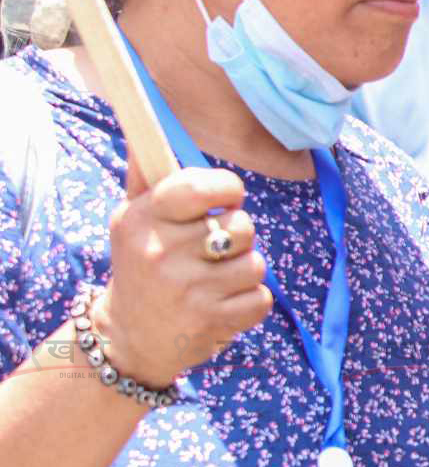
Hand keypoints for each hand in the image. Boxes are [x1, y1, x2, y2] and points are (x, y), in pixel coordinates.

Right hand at [92, 158, 271, 387]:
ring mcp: (186, 289)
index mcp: (144, 218)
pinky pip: (261, 298)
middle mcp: (161, 252)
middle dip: (237, 238)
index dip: (228, 189)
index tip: (226, 200)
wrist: (129, 337)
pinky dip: (249, 303)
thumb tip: (144, 128)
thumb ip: (148, 177)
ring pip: (255, 263)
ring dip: (243, 272)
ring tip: (213, 282)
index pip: (202, 186)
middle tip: (212, 252)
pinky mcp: (210, 321)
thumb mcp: (132, 220)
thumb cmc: (142, 265)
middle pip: (242, 226)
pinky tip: (221, 306)